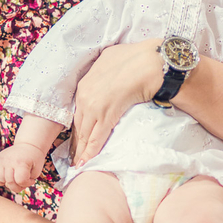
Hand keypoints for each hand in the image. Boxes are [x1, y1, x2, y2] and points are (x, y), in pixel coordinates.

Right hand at [0, 143, 45, 193]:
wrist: (28, 145)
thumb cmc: (34, 160)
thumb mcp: (36, 171)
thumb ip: (25, 181)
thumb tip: (10, 186)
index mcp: (21, 162)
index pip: (20, 181)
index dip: (27, 184)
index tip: (32, 180)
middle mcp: (9, 160)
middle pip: (10, 182)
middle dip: (18, 186)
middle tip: (24, 182)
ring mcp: (1, 159)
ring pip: (1, 180)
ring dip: (9, 183)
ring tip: (16, 178)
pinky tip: (6, 179)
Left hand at [72, 39, 163, 165]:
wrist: (148, 61)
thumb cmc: (134, 57)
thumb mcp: (111, 59)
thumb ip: (105, 69)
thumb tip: (109, 70)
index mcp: (85, 84)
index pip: (79, 112)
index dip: (78, 127)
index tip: (76, 139)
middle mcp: (85, 96)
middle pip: (79, 125)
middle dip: (77, 142)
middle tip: (74, 157)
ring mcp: (94, 106)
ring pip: (85, 134)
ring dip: (82, 151)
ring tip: (79, 164)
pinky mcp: (107, 115)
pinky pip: (96, 138)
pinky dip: (90, 152)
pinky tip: (85, 163)